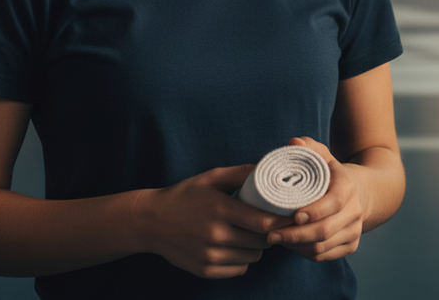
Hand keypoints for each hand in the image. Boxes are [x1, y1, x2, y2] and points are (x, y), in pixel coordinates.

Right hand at [138, 164, 293, 278]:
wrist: (151, 221)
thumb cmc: (184, 195)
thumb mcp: (210, 178)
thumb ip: (240, 173)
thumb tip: (266, 167)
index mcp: (220, 209)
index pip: (263, 222)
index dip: (280, 220)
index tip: (287, 215)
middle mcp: (215, 235)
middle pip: (261, 242)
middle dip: (270, 233)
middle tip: (268, 223)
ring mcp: (209, 255)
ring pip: (252, 257)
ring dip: (257, 247)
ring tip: (249, 234)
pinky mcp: (204, 270)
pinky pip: (238, 270)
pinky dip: (242, 260)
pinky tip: (235, 247)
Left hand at [265, 137, 366, 262]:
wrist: (359, 192)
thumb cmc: (332, 173)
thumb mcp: (323, 155)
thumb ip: (308, 147)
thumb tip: (294, 143)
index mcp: (348, 186)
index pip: (334, 202)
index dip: (314, 211)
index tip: (293, 216)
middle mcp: (355, 210)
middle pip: (325, 230)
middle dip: (296, 235)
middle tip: (271, 234)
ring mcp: (354, 230)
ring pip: (323, 246)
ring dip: (297, 246)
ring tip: (276, 238)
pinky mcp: (351, 245)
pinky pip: (324, 256)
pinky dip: (304, 253)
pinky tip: (290, 245)